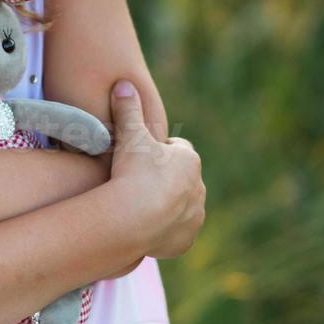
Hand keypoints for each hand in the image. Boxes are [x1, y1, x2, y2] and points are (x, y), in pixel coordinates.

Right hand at [105, 80, 204, 261]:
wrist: (133, 218)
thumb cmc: (133, 172)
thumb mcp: (129, 135)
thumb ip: (128, 109)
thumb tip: (124, 83)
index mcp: (189, 160)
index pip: (176, 150)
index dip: (157, 152)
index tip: (139, 156)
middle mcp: (198, 188)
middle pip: (179, 180)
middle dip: (163, 180)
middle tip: (135, 181)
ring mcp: (194, 216)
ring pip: (180, 207)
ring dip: (165, 205)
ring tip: (139, 206)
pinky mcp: (186, 240)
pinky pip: (176, 232)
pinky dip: (164, 230)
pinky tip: (145, 227)